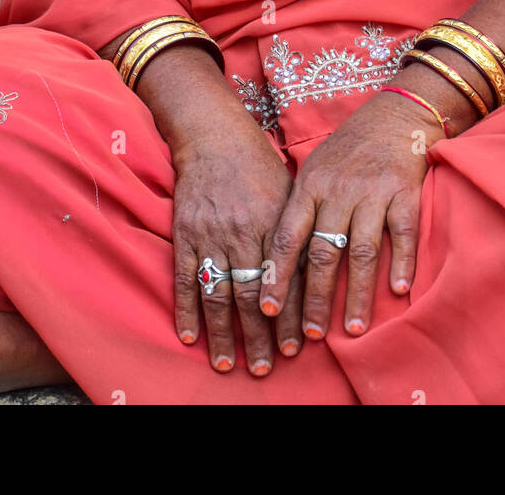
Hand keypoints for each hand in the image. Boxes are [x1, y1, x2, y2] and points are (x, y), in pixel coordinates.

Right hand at [171, 111, 302, 375]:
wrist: (214, 135)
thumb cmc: (259, 164)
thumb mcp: (290, 192)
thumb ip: (300, 233)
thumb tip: (319, 275)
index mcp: (275, 222)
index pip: (285, 280)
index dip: (290, 316)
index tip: (297, 347)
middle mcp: (243, 232)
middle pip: (252, 294)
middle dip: (259, 336)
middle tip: (265, 368)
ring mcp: (211, 234)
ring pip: (218, 294)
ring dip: (223, 334)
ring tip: (227, 365)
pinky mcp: (186, 233)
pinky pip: (186, 278)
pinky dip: (186, 310)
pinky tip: (190, 337)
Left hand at [259, 91, 441, 338]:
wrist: (394, 116)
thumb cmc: (348, 149)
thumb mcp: (315, 170)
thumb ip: (301, 208)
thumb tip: (275, 259)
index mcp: (310, 186)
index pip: (287, 236)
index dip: (277, 275)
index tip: (268, 311)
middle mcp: (339, 190)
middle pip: (323, 252)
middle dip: (316, 298)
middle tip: (310, 336)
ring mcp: (373, 192)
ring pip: (361, 250)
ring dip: (357, 294)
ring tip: (354, 329)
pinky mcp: (405, 192)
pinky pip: (402, 233)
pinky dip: (401, 262)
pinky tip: (398, 291)